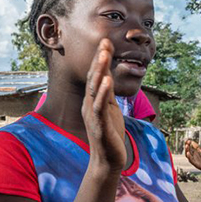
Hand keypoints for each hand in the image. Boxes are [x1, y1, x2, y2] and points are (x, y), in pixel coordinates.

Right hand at [82, 39, 124, 172]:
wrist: (107, 160)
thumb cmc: (109, 135)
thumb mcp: (110, 110)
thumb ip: (108, 94)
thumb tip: (109, 76)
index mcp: (93, 100)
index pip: (96, 76)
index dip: (101, 59)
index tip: (106, 42)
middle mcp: (90, 104)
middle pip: (93, 78)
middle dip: (99, 59)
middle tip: (105, 41)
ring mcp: (93, 114)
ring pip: (95, 89)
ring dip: (99, 70)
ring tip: (105, 54)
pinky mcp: (98, 124)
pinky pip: (100, 106)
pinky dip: (103, 93)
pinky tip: (108, 80)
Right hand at [184, 139, 200, 174]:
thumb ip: (198, 148)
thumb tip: (192, 142)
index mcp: (196, 152)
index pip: (191, 147)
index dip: (189, 143)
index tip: (188, 139)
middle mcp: (194, 156)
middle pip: (188, 150)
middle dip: (187, 146)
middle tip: (187, 141)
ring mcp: (194, 160)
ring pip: (188, 155)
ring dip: (187, 150)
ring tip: (186, 146)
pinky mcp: (196, 164)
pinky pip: (191, 160)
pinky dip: (189, 157)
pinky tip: (188, 153)